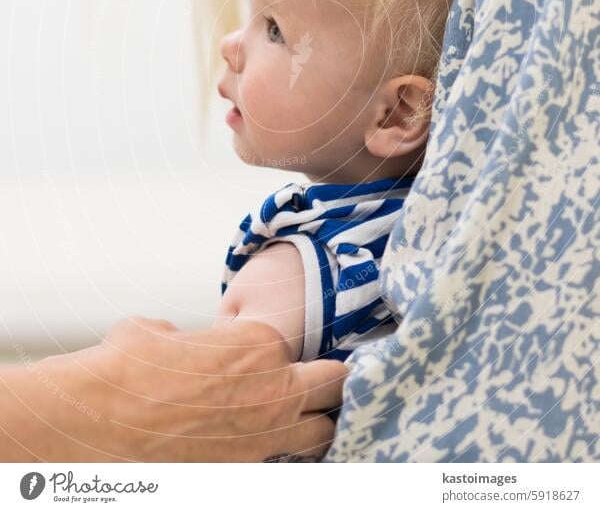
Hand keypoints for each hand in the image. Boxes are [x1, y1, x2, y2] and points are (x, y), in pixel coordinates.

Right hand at [28, 317, 346, 461]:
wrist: (102, 418)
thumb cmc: (129, 366)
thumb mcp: (158, 331)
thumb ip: (182, 335)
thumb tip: (174, 341)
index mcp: (259, 341)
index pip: (299, 344)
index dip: (289, 353)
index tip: (284, 360)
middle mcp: (274, 386)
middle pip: (334, 382)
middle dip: (331, 382)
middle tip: (322, 386)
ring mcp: (266, 434)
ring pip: (324, 431)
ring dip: (318, 424)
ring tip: (308, 424)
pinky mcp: (248, 471)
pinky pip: (288, 463)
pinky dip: (287, 457)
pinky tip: (274, 452)